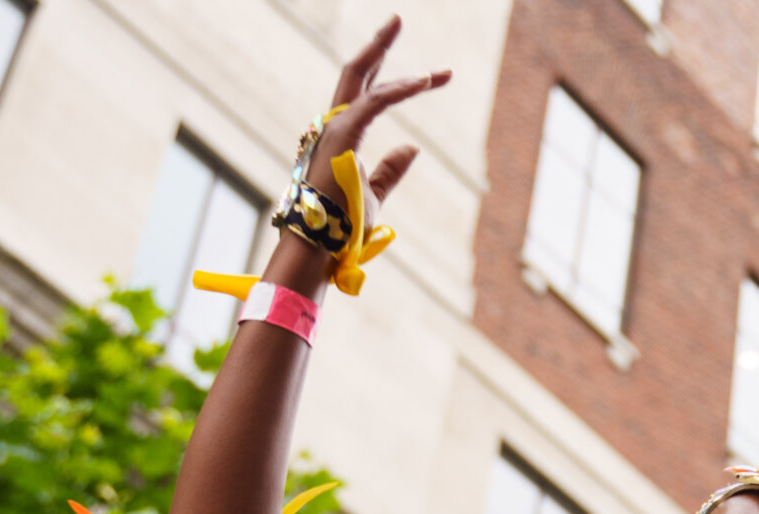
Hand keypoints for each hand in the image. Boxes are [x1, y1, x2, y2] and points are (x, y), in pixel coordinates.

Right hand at [293, 18, 448, 234]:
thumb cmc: (343, 227)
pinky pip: (374, 104)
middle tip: (397, 19)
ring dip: (381, 50)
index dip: (402, 83)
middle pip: (355, 75)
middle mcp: (334, 126)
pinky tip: (421, 81)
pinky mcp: (341, 138)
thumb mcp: (376, 193)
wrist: (321, 246)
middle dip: (377, 45)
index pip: (372, 98)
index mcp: (342, 137)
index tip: (436, 77)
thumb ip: (392, 169)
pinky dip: (398, 91)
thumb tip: (413, 146)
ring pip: (358, 79)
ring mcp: (334, 129)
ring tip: (398, 22)